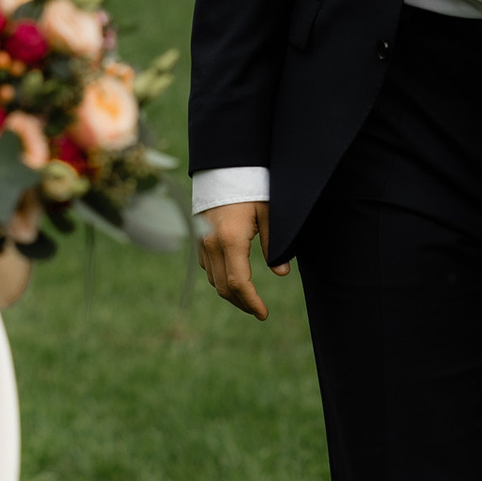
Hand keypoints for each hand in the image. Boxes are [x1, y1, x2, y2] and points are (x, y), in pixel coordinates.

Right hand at [196, 199, 271, 321]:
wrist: (223, 167)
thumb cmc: (251, 188)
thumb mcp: (268, 214)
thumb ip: (275, 244)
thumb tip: (283, 273)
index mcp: (231, 240)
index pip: (239, 284)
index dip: (251, 303)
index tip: (264, 314)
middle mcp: (211, 245)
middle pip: (224, 288)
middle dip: (242, 303)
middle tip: (259, 311)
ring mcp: (201, 242)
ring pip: (214, 280)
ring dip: (231, 294)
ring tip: (249, 299)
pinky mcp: (198, 239)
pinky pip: (207, 268)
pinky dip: (221, 279)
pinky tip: (234, 280)